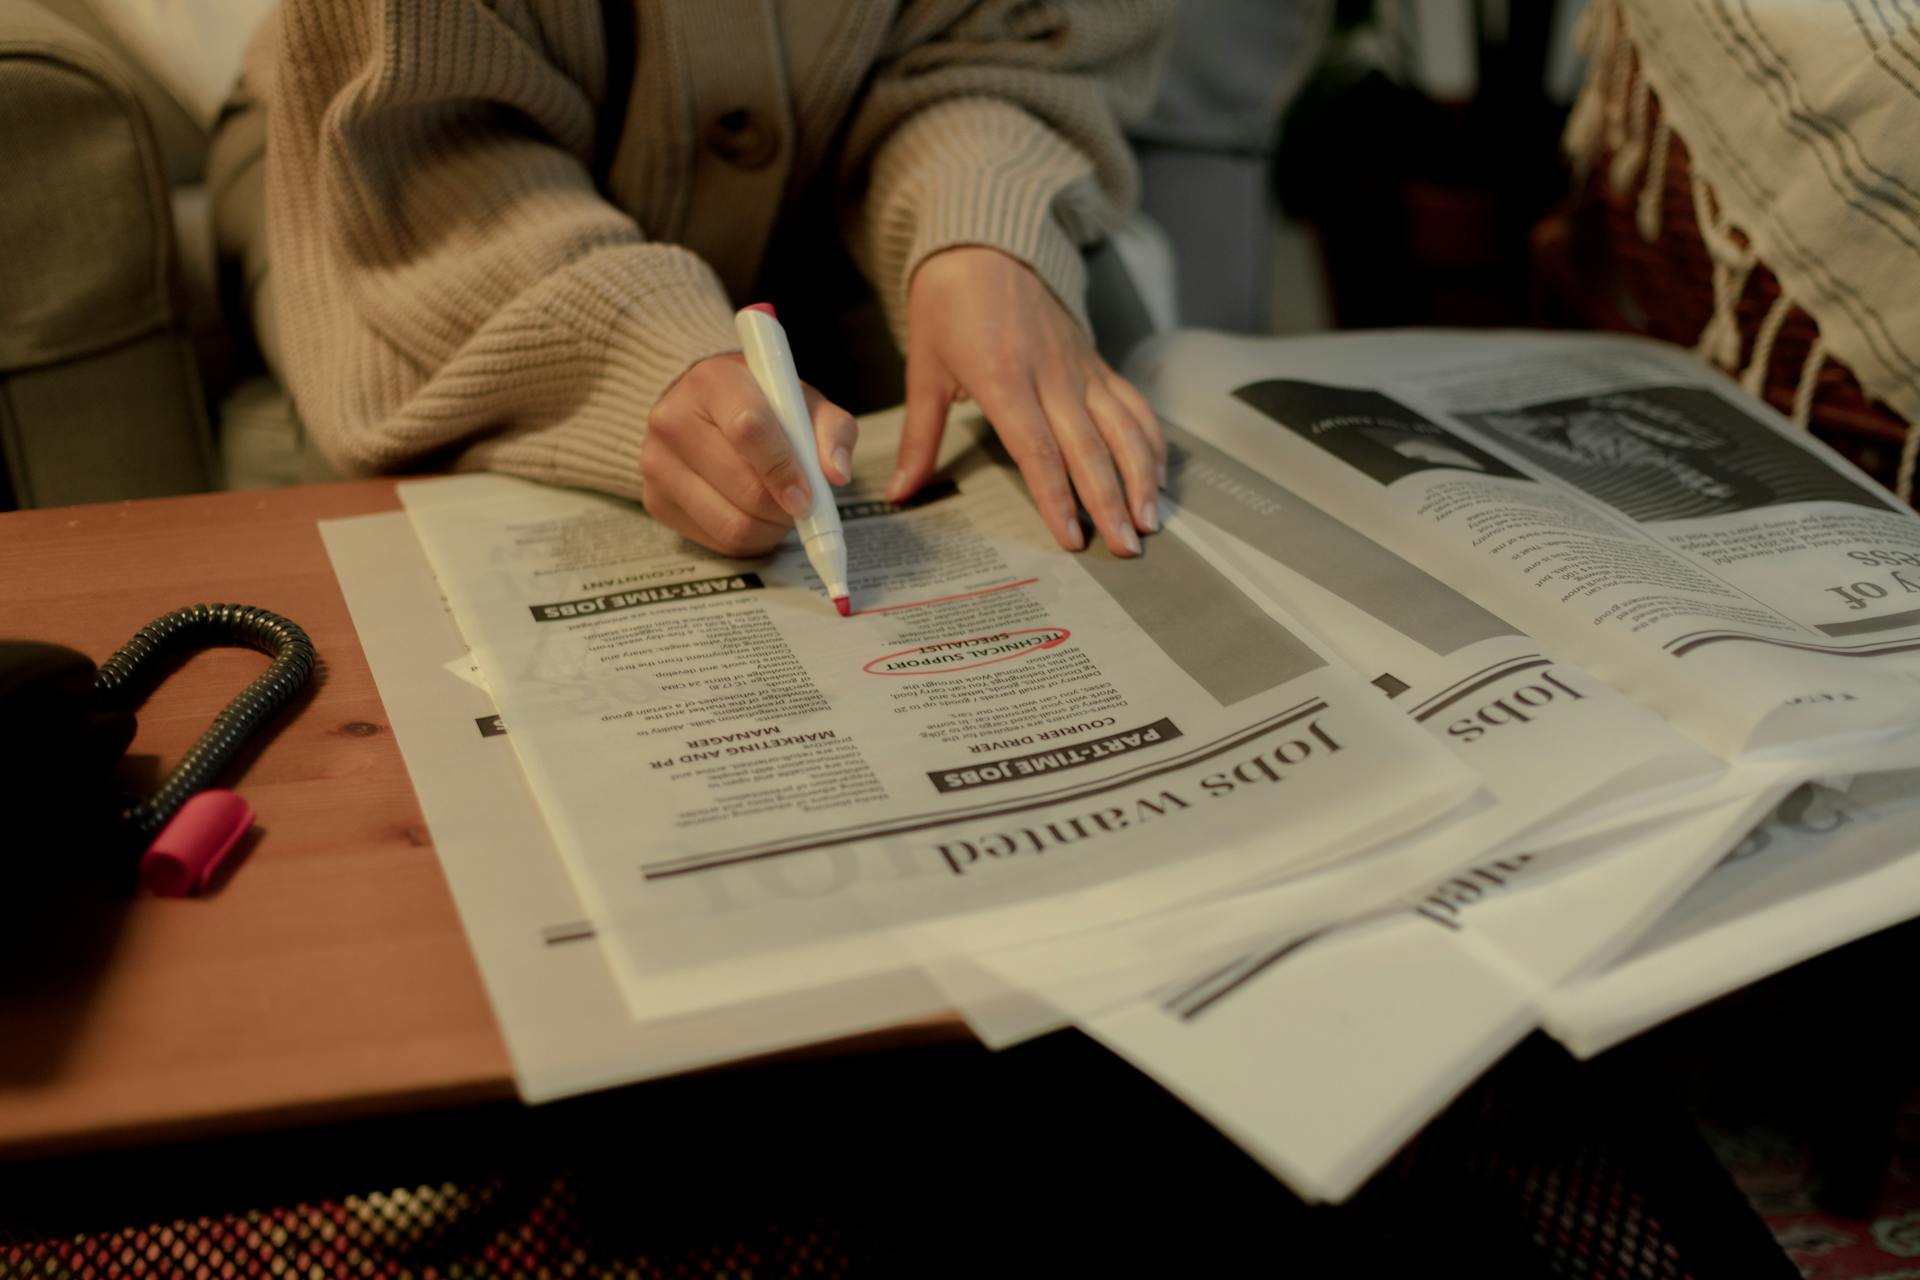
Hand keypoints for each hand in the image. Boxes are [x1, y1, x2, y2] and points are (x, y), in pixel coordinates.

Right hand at [640, 353, 856, 556]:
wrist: (703, 409)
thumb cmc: (762, 404)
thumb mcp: (802, 401)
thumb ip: (831, 430)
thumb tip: (836, 474)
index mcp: (712, 381)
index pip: (749, 430)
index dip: (784, 469)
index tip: (808, 497)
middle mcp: (673, 419)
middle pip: (743, 486)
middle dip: (784, 509)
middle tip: (803, 507)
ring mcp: (656, 463)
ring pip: (730, 523)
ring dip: (769, 530)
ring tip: (781, 512)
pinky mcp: (654, 500)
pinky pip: (715, 542)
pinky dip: (748, 540)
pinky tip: (754, 517)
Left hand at [896, 246, 1166, 556]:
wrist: (985, 241)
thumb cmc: (948, 305)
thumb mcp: (924, 369)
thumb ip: (919, 438)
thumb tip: (899, 493)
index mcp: (1004, 379)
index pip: (1038, 450)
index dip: (1057, 497)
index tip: (1072, 538)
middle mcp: (1051, 376)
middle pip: (1090, 448)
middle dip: (1111, 502)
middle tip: (1128, 548)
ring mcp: (1080, 368)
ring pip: (1123, 427)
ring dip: (1141, 476)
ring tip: (1151, 520)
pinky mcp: (1096, 362)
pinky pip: (1133, 404)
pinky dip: (1151, 440)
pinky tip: (1159, 475)